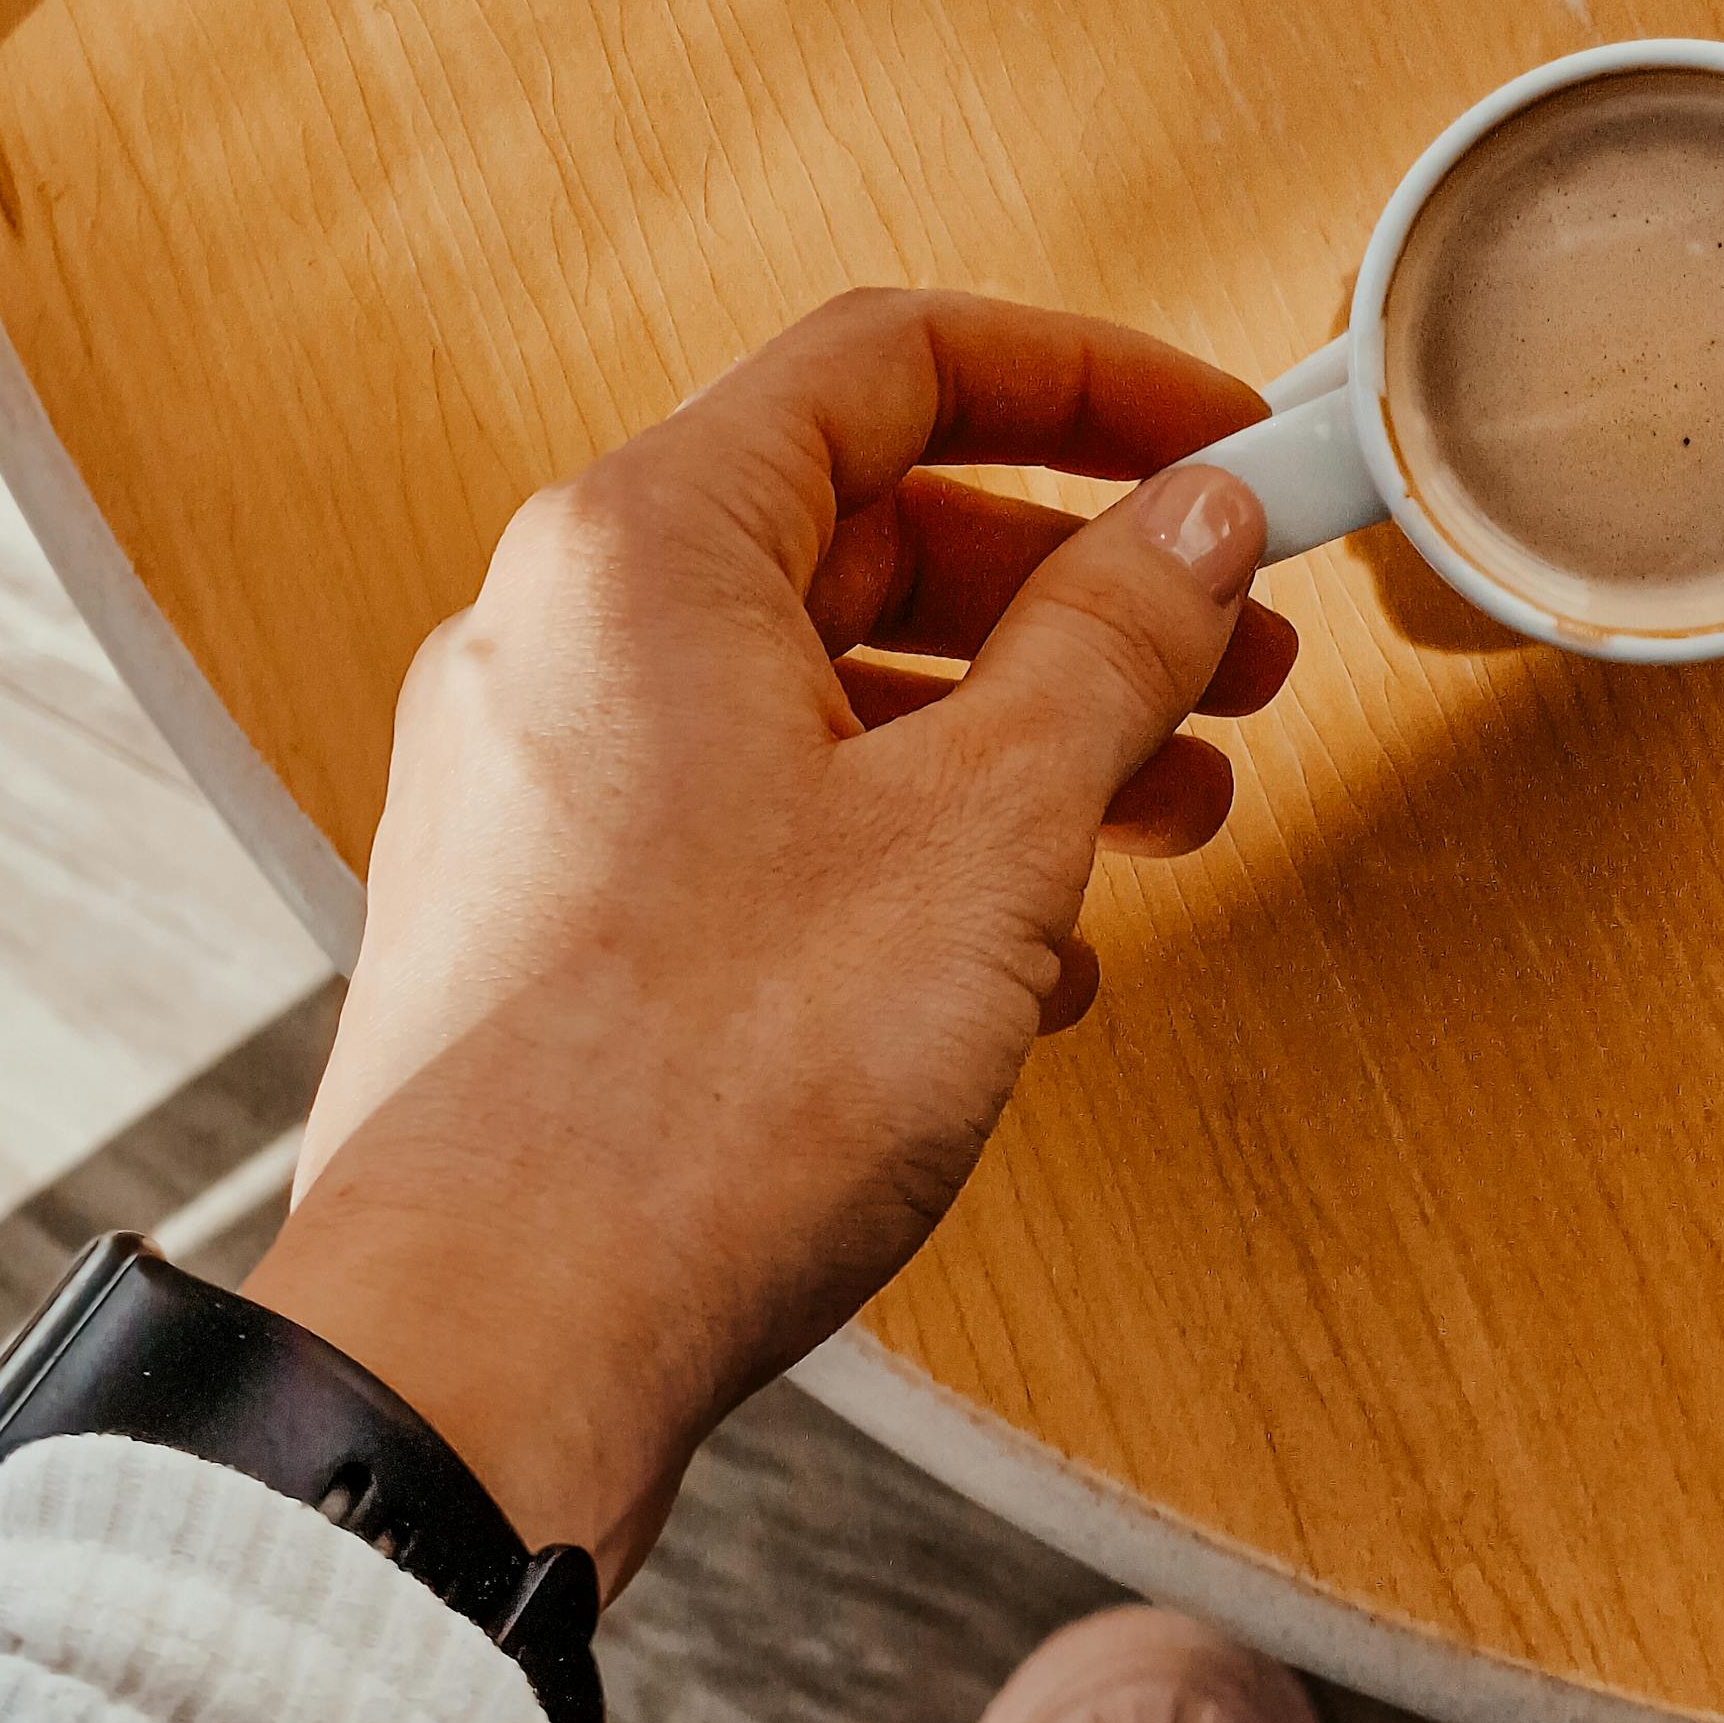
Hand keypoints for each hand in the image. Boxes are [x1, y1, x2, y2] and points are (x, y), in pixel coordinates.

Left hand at [256, 293, 1291, 1590]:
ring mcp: (535, 788)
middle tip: (1240, 660)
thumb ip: (1110, 645)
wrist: (484, 1360)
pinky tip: (1026, 970)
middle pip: (862, 533)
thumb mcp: (981, 835)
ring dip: (1011, 739)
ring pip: (816, 695)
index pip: (894, 362)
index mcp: (640, 549)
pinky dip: (904, 855)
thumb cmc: (701, 1092)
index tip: (1228, 443)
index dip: (1091, 385)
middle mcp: (557, 638)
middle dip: (1076, 595)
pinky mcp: (538, 926)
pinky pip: (753, 824)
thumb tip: (1199, 516)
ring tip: (1170, 819)